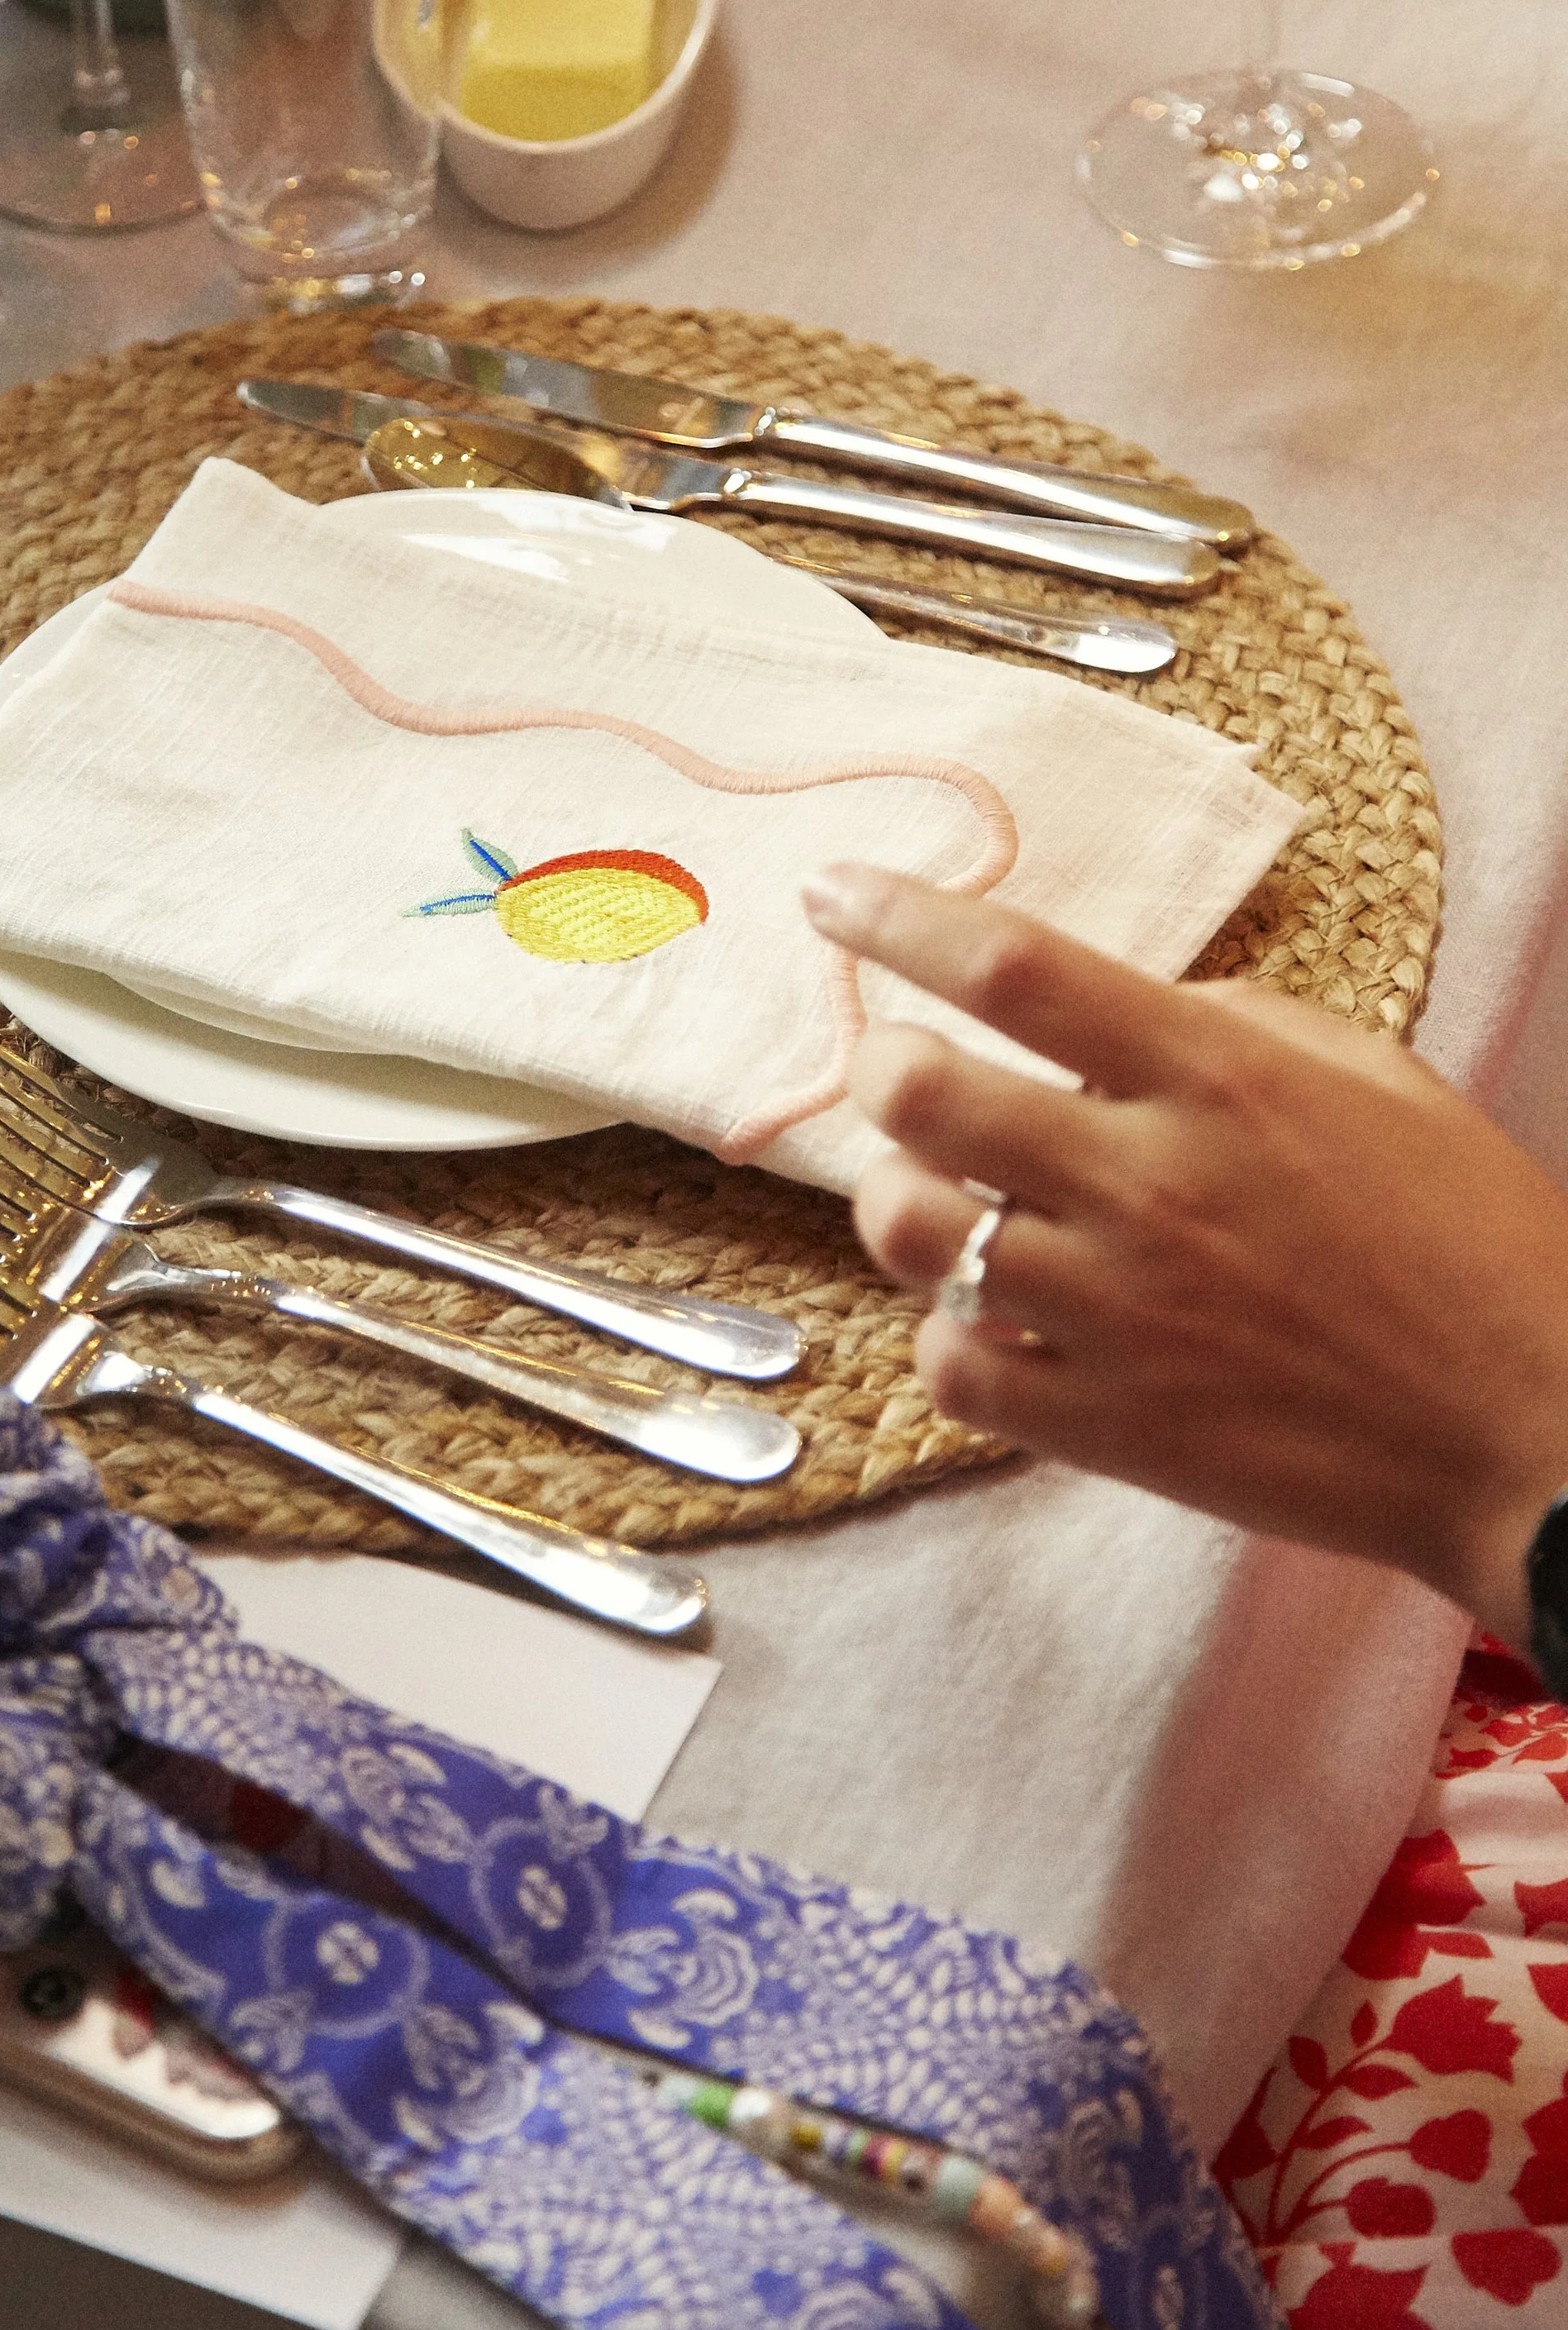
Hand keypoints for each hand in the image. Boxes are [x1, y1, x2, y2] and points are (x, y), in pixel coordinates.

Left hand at [802, 862, 1567, 1642]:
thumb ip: (1232, 1026)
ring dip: (900, 1196)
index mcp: (1218, 1079)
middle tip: (905, 1069)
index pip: (1013, 968)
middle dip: (882, 1065)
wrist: (1531, 1436)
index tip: (831, 893)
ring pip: (909, 1229)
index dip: (899, 918)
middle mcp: (1149, 1186)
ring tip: (944, 1194)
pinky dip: (949, 1332)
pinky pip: (949, 1365)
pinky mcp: (1107, 1425)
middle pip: (920, 1093)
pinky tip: (995, 1315)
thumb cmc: (1472, 1245)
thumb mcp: (1376, 1081)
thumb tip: (1113, 1009)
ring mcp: (1118, 1313)